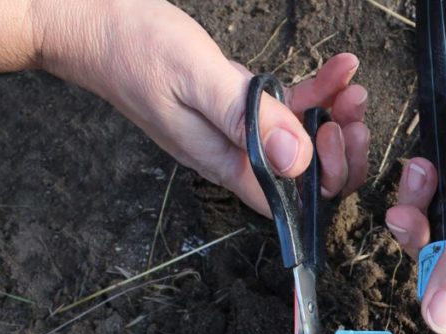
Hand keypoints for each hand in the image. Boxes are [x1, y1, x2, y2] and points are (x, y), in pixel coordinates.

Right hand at [32, 0, 368, 211]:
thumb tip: (296, 161)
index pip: (290, 200)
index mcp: (225, 164)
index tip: (334, 134)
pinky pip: (291, 106)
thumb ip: (245, 120)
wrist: (93, 21)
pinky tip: (339, 68)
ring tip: (350, 83)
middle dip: (341, 147)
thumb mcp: (195, 79)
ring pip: (305, 139)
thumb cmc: (131, 49)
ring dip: (336, 114)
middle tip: (352, 109)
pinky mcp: (242, 104)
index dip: (324, 178)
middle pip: (307, 175)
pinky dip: (320, 89)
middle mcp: (237, 155)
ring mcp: (242, 131)